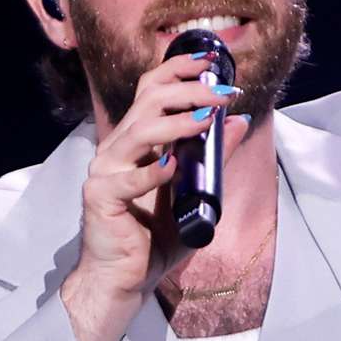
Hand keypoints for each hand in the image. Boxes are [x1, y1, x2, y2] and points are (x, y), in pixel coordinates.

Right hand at [61, 57, 251, 340]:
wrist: (123, 280)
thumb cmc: (154, 238)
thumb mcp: (196, 194)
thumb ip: (214, 159)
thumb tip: (239, 122)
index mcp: (136, 142)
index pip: (152, 91)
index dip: (178, 70)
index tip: (211, 61)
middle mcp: (118, 149)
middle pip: (148, 102)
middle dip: (188, 90)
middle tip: (222, 91)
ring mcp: (106, 172)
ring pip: (139, 131)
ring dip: (176, 122)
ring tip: (207, 118)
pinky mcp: (101, 198)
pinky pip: (129, 179)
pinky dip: (153, 172)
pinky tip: (174, 167)